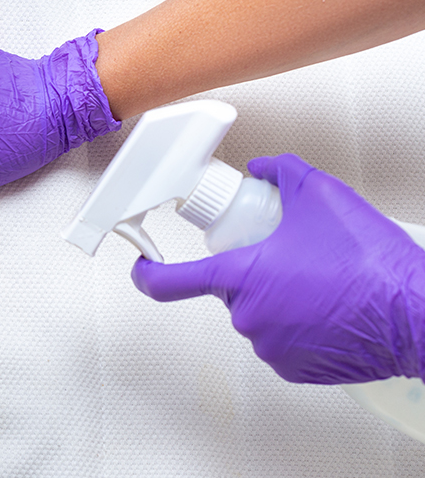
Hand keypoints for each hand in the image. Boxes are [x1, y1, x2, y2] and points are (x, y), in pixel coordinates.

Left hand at [132, 153, 424, 383]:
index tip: (141, 266)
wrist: (416, 313)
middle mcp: (248, 316)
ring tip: (323, 282)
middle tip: (293, 256)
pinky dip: (298, 325)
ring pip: (259, 314)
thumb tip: (263, 168)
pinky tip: (329, 308)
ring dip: (279, 298)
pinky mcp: (295, 369)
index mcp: (242, 277)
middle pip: (231, 288)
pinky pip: (282, 340)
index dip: (148, 272)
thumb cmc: (372, 264)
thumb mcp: (321, 196)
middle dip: (256, 270)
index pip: (170, 281)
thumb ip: (281, 171)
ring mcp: (271, 347)